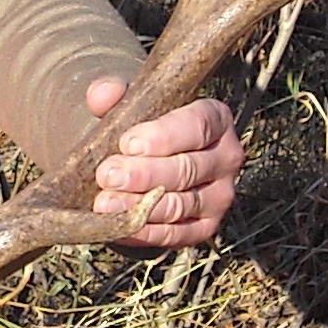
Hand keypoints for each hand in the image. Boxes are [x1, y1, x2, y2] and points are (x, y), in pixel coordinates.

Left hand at [84, 81, 241, 249]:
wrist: (145, 163)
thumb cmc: (140, 125)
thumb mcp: (128, 105)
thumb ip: (114, 94)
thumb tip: (100, 93)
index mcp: (215, 118)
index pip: (196, 126)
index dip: (163, 136)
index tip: (128, 143)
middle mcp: (227, 157)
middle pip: (188, 168)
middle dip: (144, 174)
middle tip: (107, 175)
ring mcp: (220, 195)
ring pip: (181, 204)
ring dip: (141, 206)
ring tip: (104, 203)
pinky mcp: (206, 227)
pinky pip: (177, 234)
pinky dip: (146, 232)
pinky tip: (120, 226)